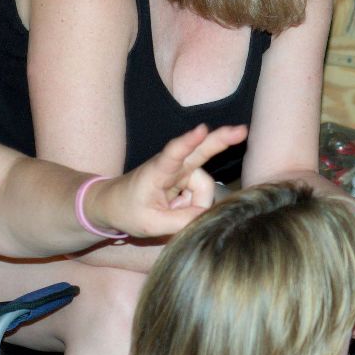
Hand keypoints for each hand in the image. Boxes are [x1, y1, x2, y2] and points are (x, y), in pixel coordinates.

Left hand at [89, 123, 248, 238]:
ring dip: (194, 204)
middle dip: (222, 139)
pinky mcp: (187, 177)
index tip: (201, 129)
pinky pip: (201, 193)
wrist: (113, 204)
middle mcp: (173, 166)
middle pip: (201, 151)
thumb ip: (181, 222)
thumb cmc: (127, 210)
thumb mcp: (150, 224)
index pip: (173, 154)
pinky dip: (193, 204)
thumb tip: (208, 214)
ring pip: (204, 188)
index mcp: (157, 171)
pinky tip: (177, 209)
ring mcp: (182, 170)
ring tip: (172, 213)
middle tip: (242, 130)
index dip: (188, 142)